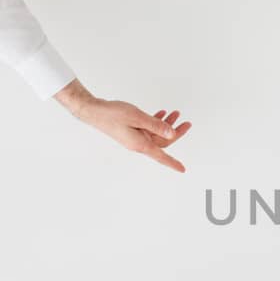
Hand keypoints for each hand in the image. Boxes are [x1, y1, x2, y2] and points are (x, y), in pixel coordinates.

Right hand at [56, 81, 191, 169]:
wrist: (93, 110)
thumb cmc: (112, 114)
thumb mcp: (137, 117)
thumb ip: (155, 125)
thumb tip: (171, 133)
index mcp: (139, 144)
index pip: (161, 156)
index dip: (172, 163)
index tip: (182, 169)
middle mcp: (137, 143)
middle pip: (161, 142)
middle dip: (175, 133)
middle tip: (186, 123)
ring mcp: (134, 137)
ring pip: (155, 134)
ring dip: (165, 124)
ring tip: (174, 113)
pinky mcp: (130, 131)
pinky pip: (147, 129)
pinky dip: (155, 122)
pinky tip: (161, 114)